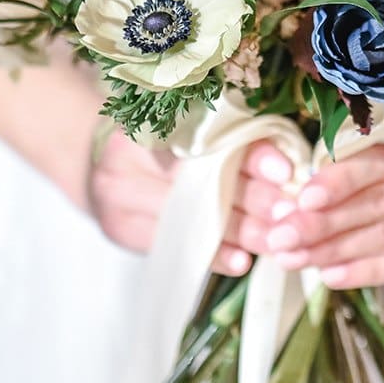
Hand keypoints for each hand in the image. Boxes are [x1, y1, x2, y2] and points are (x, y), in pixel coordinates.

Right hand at [88, 131, 295, 276]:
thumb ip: (225, 137)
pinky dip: (211, 256)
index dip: (248, 156)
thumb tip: (288, 162)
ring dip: (240, 232)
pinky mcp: (122, 229)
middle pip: (199, 182)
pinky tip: (240, 262)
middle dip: (252, 199)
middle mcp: (128, 157)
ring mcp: (120, 197)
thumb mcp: (181, 127)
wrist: (93, 164)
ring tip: (277, 240)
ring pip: (190, 219)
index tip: (285, 172)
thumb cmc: (153, 141)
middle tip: (290, 211)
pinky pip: (174, 247)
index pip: (206, 140)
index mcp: (151, 120)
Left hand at [262, 117, 383, 287]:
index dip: (342, 180)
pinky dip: (370, 271)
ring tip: (294, 258)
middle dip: (324, 224)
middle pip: (380, 204)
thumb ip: (379, 136)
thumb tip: (310, 170)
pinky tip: (332, 276)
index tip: (302, 197)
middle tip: (280, 236)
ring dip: (337, 252)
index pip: (382, 160)